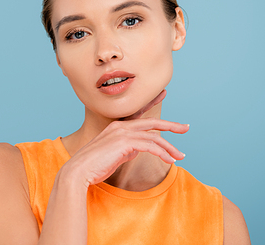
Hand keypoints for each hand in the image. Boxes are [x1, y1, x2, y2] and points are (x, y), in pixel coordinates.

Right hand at [63, 90, 187, 187]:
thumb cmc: (94, 165)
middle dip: (171, 125)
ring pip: (154, 136)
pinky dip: (162, 153)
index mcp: (116, 127)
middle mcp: (120, 126)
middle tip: (186, 127)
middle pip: (151, 122)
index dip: (152, 102)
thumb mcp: (114, 155)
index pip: (139, 113)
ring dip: (170, 147)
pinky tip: (169, 160)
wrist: (79, 171)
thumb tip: (137, 150)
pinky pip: (150, 146)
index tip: (163, 94)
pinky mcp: (124, 143)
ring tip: (180, 156)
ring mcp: (122, 133)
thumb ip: (126, 150)